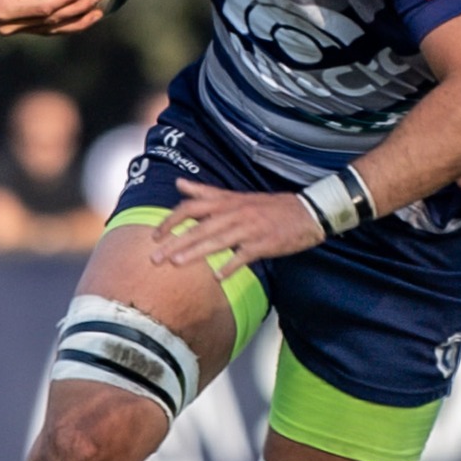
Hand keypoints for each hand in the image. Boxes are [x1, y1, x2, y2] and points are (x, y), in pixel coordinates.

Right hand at [0, 0, 104, 37]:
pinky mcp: (17, 28)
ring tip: (99, 12)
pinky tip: (83, 17)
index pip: (41, 8)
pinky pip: (45, 30)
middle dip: (76, 10)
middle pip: (51, 21)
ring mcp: (13, 29)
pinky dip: (65, 25)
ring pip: (50, 30)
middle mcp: (8, 25)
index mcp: (2, 9)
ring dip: (76, 22)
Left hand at [151, 179, 323, 275]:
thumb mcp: (236, 196)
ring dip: (196, 252)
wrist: (306, 211)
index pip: (191, 208)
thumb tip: (179, 184)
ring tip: (176, 263)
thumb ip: (205, 192)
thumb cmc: (268, 206)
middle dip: (175, 242)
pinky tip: (218, 276)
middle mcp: (235, 213)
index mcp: (227, 202)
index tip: (154, 235)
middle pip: (200, 227)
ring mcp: (250, 228)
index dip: (171, 220)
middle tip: (155, 257)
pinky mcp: (265, 243)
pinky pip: (245, 255)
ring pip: (218, 240)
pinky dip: (231, 265)